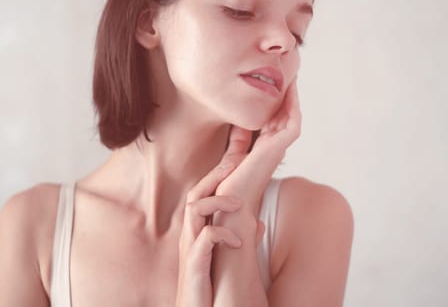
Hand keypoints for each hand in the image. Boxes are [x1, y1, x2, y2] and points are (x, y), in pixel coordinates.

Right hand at [176, 126, 257, 306]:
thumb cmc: (211, 291)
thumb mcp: (229, 261)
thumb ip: (240, 239)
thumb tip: (257, 224)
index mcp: (199, 231)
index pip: (205, 194)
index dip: (218, 174)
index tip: (236, 157)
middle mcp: (191, 236)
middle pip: (195, 193)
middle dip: (215, 175)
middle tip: (236, 161)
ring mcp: (190, 251)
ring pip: (193, 210)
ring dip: (216, 201)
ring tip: (239, 203)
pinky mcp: (194, 268)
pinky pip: (203, 241)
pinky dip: (221, 235)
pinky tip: (238, 241)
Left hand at [216, 80, 301, 203]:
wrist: (231, 205)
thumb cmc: (229, 187)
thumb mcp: (233, 155)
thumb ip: (237, 139)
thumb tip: (237, 122)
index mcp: (264, 150)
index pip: (274, 121)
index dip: (277, 102)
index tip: (274, 85)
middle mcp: (274, 148)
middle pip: (285, 115)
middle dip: (287, 95)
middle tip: (286, 73)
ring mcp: (278, 148)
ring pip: (292, 116)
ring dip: (293, 97)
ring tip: (291, 77)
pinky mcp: (278, 148)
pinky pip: (293, 122)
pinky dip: (293, 106)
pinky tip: (290, 90)